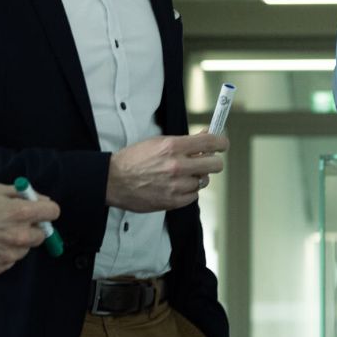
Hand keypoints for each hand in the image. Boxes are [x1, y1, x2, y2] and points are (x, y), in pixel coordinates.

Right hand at [0, 183, 59, 275]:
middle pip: (42, 234)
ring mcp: (10, 254)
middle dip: (32, 228)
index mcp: (20, 213)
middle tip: (13, 223)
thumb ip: (22, 195)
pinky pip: (10, 260)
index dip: (47, 210)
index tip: (40, 211)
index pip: (53, 212)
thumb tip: (42, 200)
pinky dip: (4, 253)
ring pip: (25, 249)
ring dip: (17, 242)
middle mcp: (19, 236)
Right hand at [107, 132, 228, 212]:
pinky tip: (176, 185)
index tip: (223, 144)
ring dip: (197, 177)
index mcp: (173, 146)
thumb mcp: (158, 142)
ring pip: (203, 181)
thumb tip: (208, 135)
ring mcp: (176, 185)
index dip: (222, 143)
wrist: (114, 181)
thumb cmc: (134, 160)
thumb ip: (185, 141)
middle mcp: (177, 165)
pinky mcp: (174, 201)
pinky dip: (189, 190)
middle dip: (213, 161)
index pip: (211, 142)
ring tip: (181, 174)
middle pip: (215, 164)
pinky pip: (194, 195)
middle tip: (206, 160)